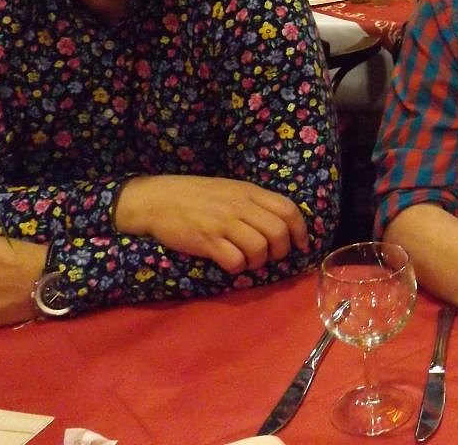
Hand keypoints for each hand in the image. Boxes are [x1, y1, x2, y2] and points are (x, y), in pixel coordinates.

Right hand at [113, 175, 308, 273]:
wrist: (157, 199)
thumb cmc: (196, 194)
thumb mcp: (231, 189)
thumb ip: (254, 202)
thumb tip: (280, 223)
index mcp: (249, 192)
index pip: (288, 209)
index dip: (300, 230)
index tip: (300, 244)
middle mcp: (240, 206)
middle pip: (278, 233)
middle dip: (281, 251)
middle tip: (272, 257)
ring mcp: (224, 224)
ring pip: (259, 249)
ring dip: (259, 262)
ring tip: (249, 261)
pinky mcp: (207, 242)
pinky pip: (235, 261)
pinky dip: (238, 267)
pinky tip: (230, 263)